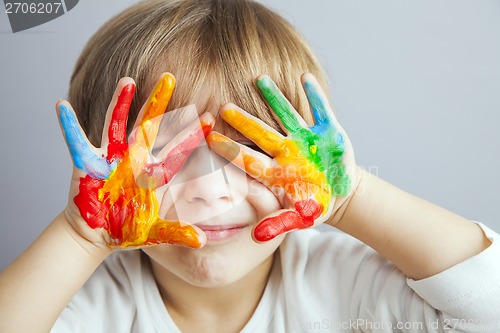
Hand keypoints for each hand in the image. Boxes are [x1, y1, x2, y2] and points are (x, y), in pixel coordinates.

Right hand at [58, 73, 212, 247]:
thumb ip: (177, 233)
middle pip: (149, 126)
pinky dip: (69, 126)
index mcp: (154, 173)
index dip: (192, 135)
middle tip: (170, 77)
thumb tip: (202, 241)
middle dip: (159, 103)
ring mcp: (111, 158)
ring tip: (127, 80)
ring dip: (120, 103)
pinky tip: (62, 106)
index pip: (177, 150)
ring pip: (117, 125)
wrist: (98, 234)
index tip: (210, 118)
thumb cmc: (128, 228)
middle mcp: (135, 159)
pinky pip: (76, 142)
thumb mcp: (155, 232)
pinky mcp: (87, 163)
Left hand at [207, 73, 356, 241]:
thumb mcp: (300, 218)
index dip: (231, 150)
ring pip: (287, 114)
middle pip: (261, 133)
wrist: (339, 192)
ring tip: (260, 80)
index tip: (210, 140)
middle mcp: (286, 150)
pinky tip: (305, 78)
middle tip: (223, 107)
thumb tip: (256, 236)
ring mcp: (306, 138)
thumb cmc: (314, 205)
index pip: (248, 159)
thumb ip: (279, 224)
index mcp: (276, 171)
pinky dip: (315, 96)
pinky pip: (321, 110)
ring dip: (275, 98)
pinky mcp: (328, 130)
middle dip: (244, 121)